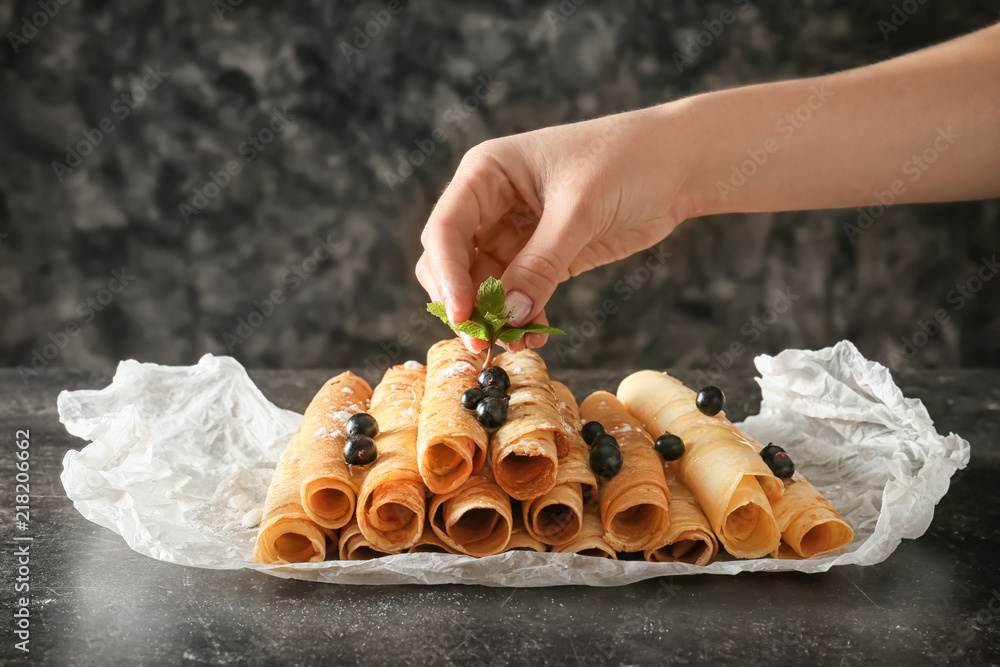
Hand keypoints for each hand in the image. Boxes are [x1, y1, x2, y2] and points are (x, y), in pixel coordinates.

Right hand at [416, 105, 700, 351]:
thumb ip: (541, 263)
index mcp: (486, 173)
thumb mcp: (579, 210)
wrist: (680, 163)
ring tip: (519, 342)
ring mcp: (515, 231)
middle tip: (484, 340)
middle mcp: (490, 202)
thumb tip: (509, 314)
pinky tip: (537, 335)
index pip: (445, 230)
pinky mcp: (543, 256)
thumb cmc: (627, 161)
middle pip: (452, 262)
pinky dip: (522, 317)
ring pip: (483, 285)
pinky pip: (518, 294)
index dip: (447, 277)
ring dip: (496, 317)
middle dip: (465, 301)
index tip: (463, 317)